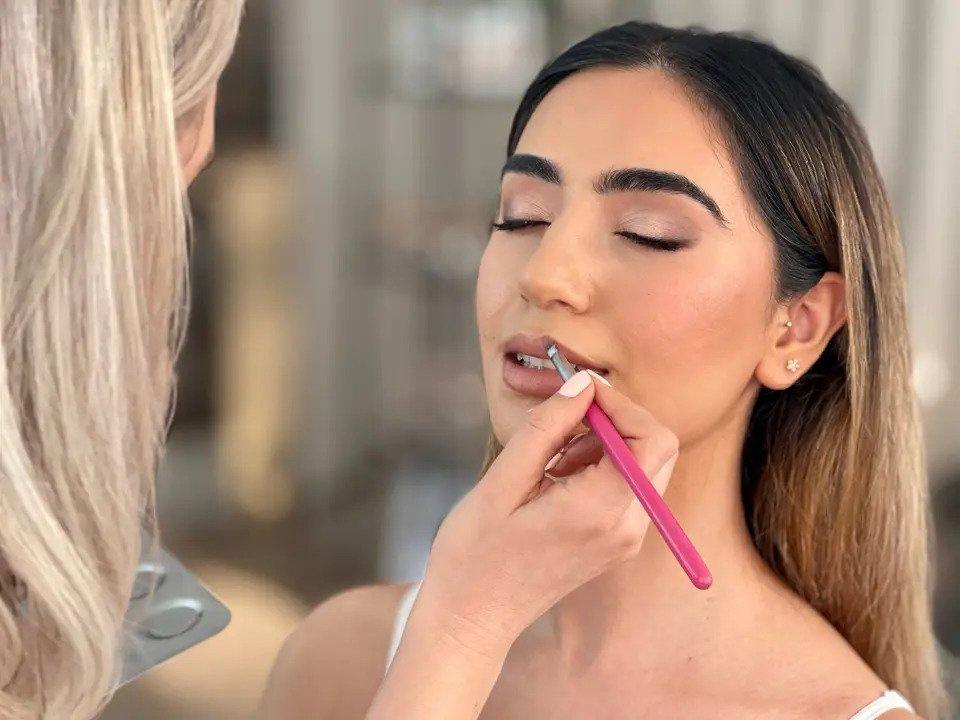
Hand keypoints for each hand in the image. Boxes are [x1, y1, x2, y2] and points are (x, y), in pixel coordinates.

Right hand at [415, 371, 679, 658]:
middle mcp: (626, 527)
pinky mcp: (616, 544)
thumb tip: (582, 385)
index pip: (651, 439)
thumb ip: (547, 428)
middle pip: (657, 449)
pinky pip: (627, 488)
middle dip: (615, 420)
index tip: (578, 391)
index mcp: (600, 510)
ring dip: (606, 442)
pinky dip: (600, 466)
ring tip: (550, 452)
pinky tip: (556, 473)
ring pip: (643, 465)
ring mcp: (625, 540)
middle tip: (564, 416)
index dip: (621, 404)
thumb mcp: (502, 482)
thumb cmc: (476, 553)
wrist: (472, 617)